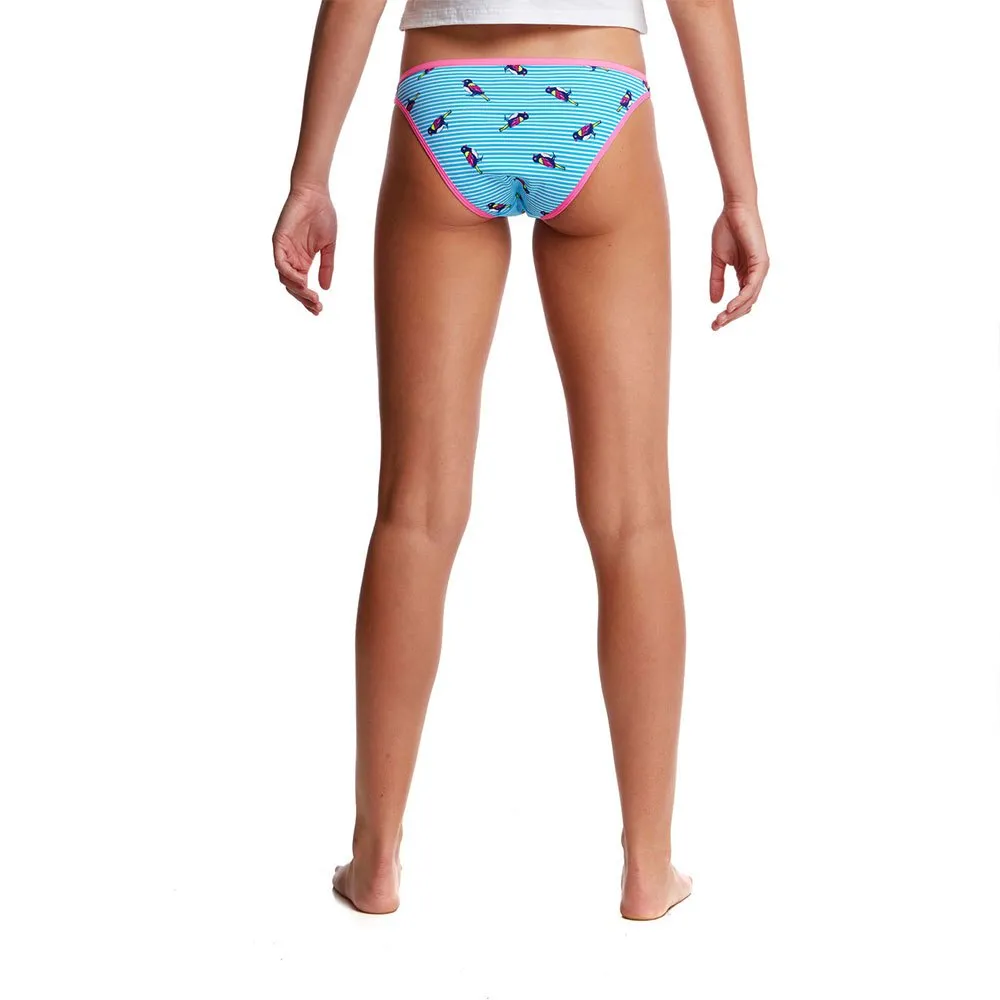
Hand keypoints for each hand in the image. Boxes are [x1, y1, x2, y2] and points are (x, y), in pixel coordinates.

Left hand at [272, 185, 337, 314]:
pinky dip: (289, 274)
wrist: (316, 194)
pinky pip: (280, 262)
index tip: (319, 309)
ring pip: (285, 278)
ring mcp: (284, 250)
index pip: (301, 286)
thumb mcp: (329, 247)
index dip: (309, 299)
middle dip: (304, 299)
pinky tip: (301, 281)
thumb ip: (326, 267)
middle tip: (316, 307)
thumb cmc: (323, 216)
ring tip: (311, 297)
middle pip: (292, 286)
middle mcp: (291, 258)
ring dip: (297, 290)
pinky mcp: (278, 241)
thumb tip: (325, 288)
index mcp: (303, 261)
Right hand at [709, 202, 769, 330]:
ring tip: (721, 320)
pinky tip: (730, 307)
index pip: (739, 300)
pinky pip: (752, 286)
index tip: (713, 324)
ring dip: (735, 311)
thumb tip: (714, 302)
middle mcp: (755, 274)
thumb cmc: (727, 229)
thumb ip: (717, 280)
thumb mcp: (718, 260)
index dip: (727, 314)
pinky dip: (741, 298)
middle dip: (731, 317)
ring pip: (750, 298)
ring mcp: (760, 269)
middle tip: (715, 326)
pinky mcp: (761, 262)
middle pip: (746, 304)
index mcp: (746, 274)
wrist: (734, 209)